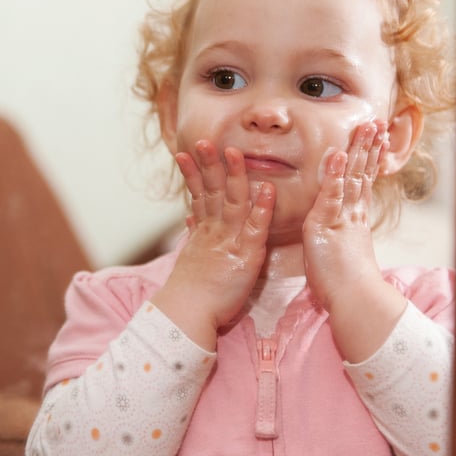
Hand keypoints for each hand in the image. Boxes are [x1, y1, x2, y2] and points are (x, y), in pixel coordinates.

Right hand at [151, 140, 274, 349]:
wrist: (188, 313)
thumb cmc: (192, 293)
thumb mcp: (190, 260)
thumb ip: (194, 237)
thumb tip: (190, 220)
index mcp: (203, 232)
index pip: (199, 195)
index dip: (194, 173)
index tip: (188, 152)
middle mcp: (215, 231)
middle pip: (212, 191)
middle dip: (208, 164)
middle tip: (205, 141)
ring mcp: (230, 241)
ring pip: (231, 202)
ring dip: (234, 175)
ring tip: (233, 152)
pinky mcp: (246, 255)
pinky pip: (255, 228)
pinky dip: (262, 208)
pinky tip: (268, 191)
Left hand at [303, 121, 405, 360]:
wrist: (353, 301)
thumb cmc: (343, 285)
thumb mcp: (340, 253)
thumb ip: (341, 236)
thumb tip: (341, 233)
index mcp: (353, 220)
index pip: (361, 183)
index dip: (367, 159)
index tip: (375, 138)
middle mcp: (351, 215)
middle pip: (361, 173)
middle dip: (369, 147)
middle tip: (377, 123)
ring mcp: (341, 218)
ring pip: (351, 178)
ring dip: (358, 151)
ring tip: (366, 127)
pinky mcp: (326, 225)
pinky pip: (332, 195)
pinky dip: (335, 174)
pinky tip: (340, 154)